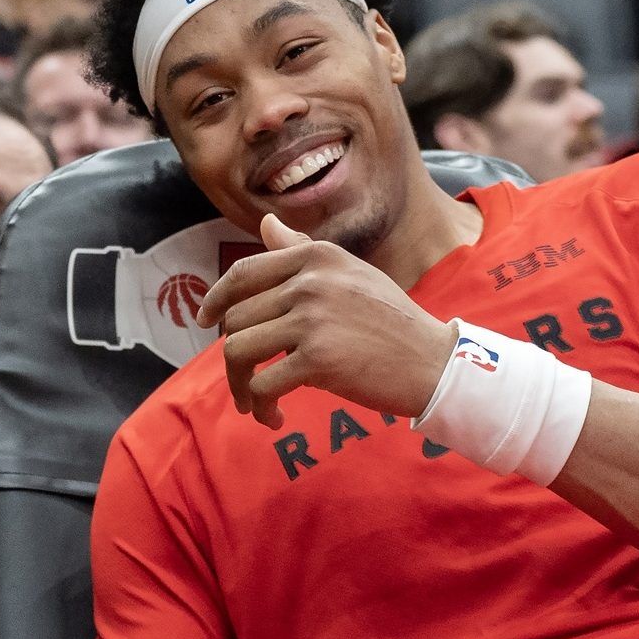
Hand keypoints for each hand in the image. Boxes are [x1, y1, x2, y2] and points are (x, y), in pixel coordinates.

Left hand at [195, 215, 456, 429]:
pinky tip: (273, 416)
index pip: (242, 274)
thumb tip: (265, 222)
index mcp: (315, 256)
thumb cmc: (390, 321)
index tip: (206, 322)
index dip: (215, 301)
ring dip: (239, 386)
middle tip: (246, 380)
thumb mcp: (349, 272)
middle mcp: (310, 281)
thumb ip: (301, 251)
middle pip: (235, 320)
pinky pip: (262, 385)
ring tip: (254, 403)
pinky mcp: (317, 359)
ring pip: (238, 352)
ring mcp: (312, 319)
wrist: (432, 362)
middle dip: (232, 356)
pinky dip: (260, 406)